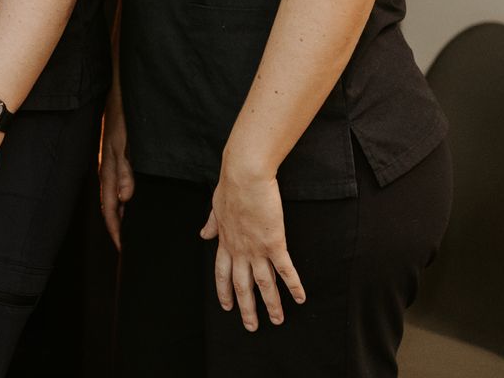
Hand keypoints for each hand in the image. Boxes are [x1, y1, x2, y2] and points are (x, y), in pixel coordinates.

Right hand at [98, 87, 133, 249]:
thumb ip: (124, 170)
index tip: (123, 247)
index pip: (110, 207)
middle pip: (110, 205)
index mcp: (108, 170)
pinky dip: (122, 197)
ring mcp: (111, 161)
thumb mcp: (125, 144)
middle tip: (126, 244)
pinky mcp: (116, 154)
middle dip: (116, 225)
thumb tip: (125, 198)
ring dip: (120, 212)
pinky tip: (130, 199)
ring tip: (128, 227)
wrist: (120, 93)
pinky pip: (117, 183)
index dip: (115, 228)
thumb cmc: (123, 117)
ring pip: (113, 195)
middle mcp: (107, 169)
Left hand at [200, 167, 304, 330]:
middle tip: (251, 326)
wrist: (244, 176)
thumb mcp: (215, 207)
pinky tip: (300, 298)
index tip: (227, 307)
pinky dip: (293, 286)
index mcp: (225, 241)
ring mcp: (256, 249)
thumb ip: (211, 224)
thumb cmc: (230, 187)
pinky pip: (285, 270)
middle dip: (246, 308)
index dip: (224, 291)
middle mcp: (239, 250)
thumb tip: (202, 235)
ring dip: (271, 304)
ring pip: (264, 284)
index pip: (222, 273)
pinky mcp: (274, 243)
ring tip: (277, 321)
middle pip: (242, 286)